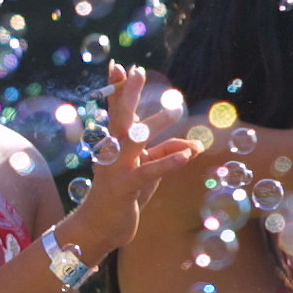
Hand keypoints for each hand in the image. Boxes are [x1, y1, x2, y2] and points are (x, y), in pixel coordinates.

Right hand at [63, 65, 197, 255]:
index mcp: (113, 144)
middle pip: (120, 116)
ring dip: (155, 123)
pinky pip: (150, 171)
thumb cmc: (123, 196)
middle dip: (127, 93)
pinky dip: (169, 161)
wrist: (99, 226)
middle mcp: (110, 151)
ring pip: (136, 140)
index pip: (116, 111)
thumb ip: (164, 154)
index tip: (121, 66)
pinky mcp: (126, 186)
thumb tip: (192, 144)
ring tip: (174, 108)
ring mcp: (116, 168)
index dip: (118, 88)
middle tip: (136, 71)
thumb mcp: (146, 171)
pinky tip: (188, 153)